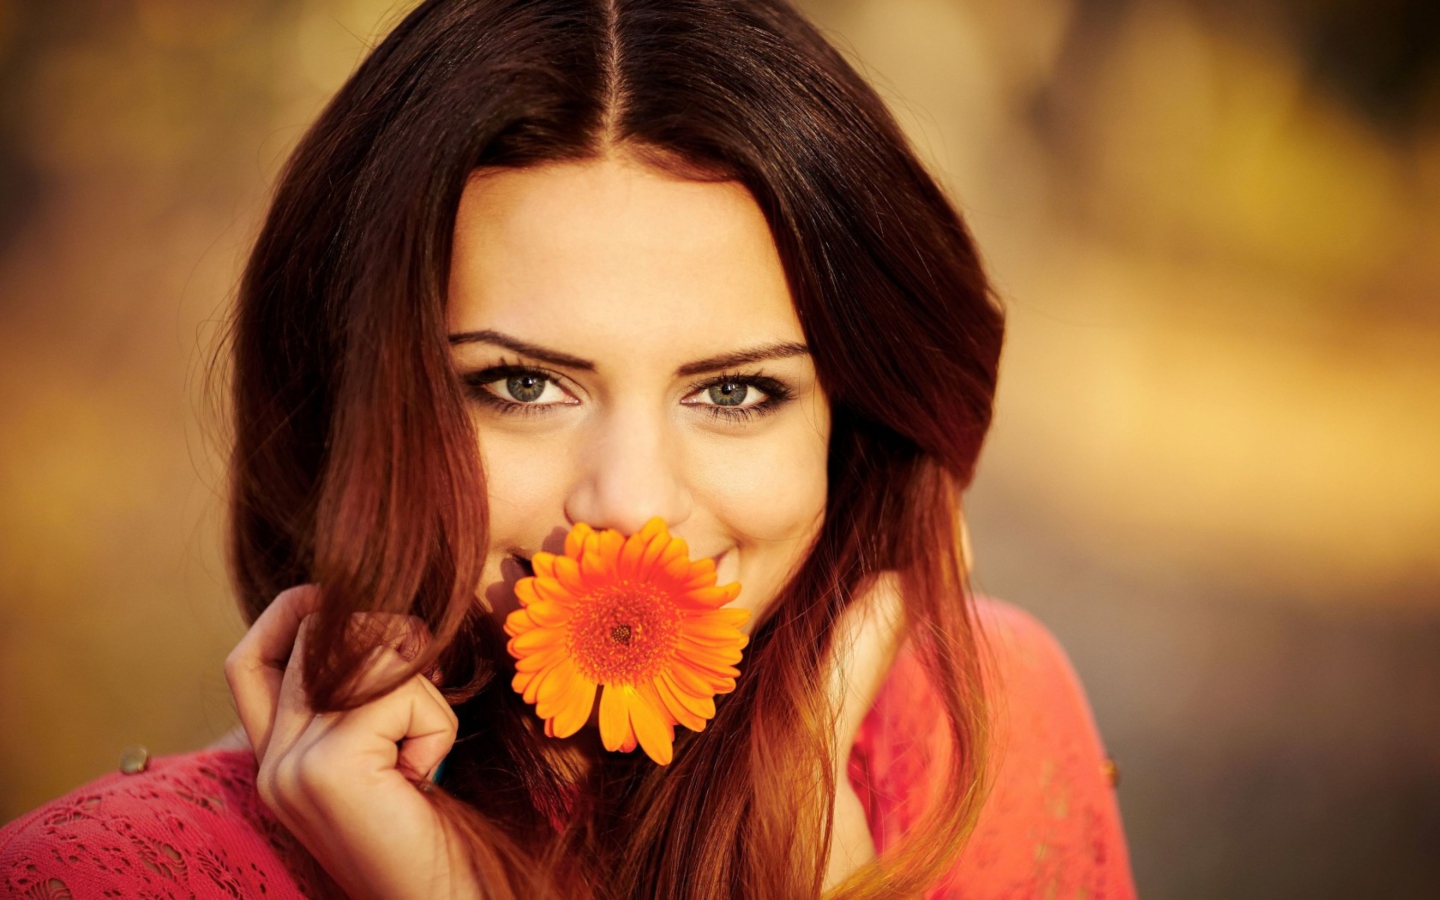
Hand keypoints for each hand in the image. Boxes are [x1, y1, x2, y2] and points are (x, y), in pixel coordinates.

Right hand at [224, 585, 476, 899]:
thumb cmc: (432, 830)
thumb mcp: (385, 754)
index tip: (341, 605)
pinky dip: (434, 724)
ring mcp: (290, 766)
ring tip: (421, 754)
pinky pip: (397, 692)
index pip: (246, 660)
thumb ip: (360, 699)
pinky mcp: (328, 768)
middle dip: (391, 645)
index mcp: (274, 759)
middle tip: (424, 697)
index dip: (291, 615)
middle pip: (316, 638)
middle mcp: (270, 762)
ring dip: (421, 692)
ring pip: (364, 652)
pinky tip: (423, 777)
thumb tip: (378, 618)